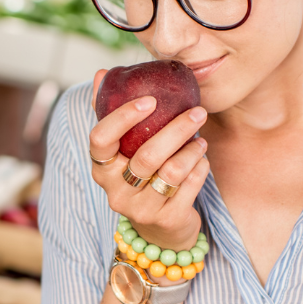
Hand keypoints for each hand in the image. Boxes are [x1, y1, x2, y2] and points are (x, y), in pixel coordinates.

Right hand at [87, 71, 209, 253]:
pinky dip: (200, 169)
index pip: (100, 139)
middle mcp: (116, 191)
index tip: (150, 100)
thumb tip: (101, 73)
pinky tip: (201, 160)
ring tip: (201, 139)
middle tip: (198, 111)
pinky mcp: (166, 220)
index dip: (123, 117)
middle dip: (177, 129)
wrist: (158, 229)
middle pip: (147, 156)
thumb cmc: (140, 176)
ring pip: (172, 172)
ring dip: (192, 150)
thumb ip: (111, 113)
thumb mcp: (123, 149)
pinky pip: (189, 187)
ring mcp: (141, 209)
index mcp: (101, 168)